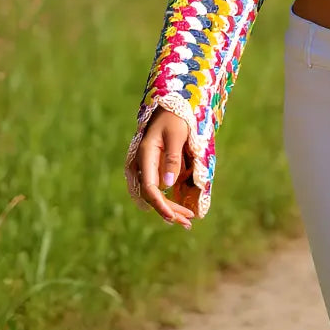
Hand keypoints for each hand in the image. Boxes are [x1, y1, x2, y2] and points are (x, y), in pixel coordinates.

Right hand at [136, 107, 195, 229]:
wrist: (169, 107)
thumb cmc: (175, 118)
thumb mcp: (176, 135)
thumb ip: (172, 159)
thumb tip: (167, 186)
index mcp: (145, 156)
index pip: (149, 188)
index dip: (161, 205)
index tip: (173, 217)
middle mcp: (140, 165)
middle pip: (151, 196)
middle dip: (169, 211)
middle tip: (189, 222)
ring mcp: (144, 168)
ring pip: (153, 195)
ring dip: (168, 208)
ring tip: (187, 221)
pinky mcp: (150, 169)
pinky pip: (156, 189)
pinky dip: (167, 200)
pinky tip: (177, 210)